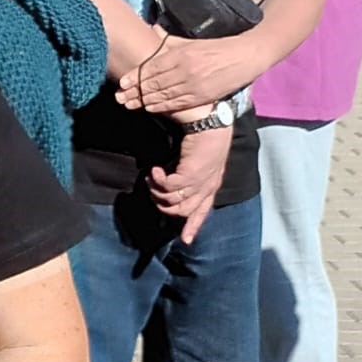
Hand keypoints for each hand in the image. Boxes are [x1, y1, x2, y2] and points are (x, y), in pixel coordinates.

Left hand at [115, 32, 243, 118]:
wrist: (246, 57)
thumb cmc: (217, 47)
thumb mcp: (192, 41)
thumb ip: (170, 40)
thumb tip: (152, 28)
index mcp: (181, 54)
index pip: (152, 67)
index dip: (136, 76)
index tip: (122, 83)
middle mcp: (185, 69)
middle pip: (154, 83)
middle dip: (135, 91)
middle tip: (120, 97)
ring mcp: (194, 84)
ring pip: (163, 94)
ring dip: (144, 101)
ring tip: (130, 104)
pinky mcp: (202, 95)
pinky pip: (178, 103)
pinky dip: (162, 106)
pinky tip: (150, 108)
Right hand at [148, 123, 232, 243]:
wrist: (209, 121)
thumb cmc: (204, 136)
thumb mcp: (198, 160)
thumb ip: (189, 173)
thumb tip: (171, 183)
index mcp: (211, 185)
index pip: (203, 211)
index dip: (193, 227)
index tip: (185, 240)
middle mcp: (207, 187)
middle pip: (182, 211)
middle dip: (161, 204)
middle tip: (151, 188)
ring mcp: (200, 182)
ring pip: (172, 201)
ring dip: (156, 192)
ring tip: (151, 177)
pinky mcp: (192, 174)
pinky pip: (168, 187)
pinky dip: (157, 180)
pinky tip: (154, 170)